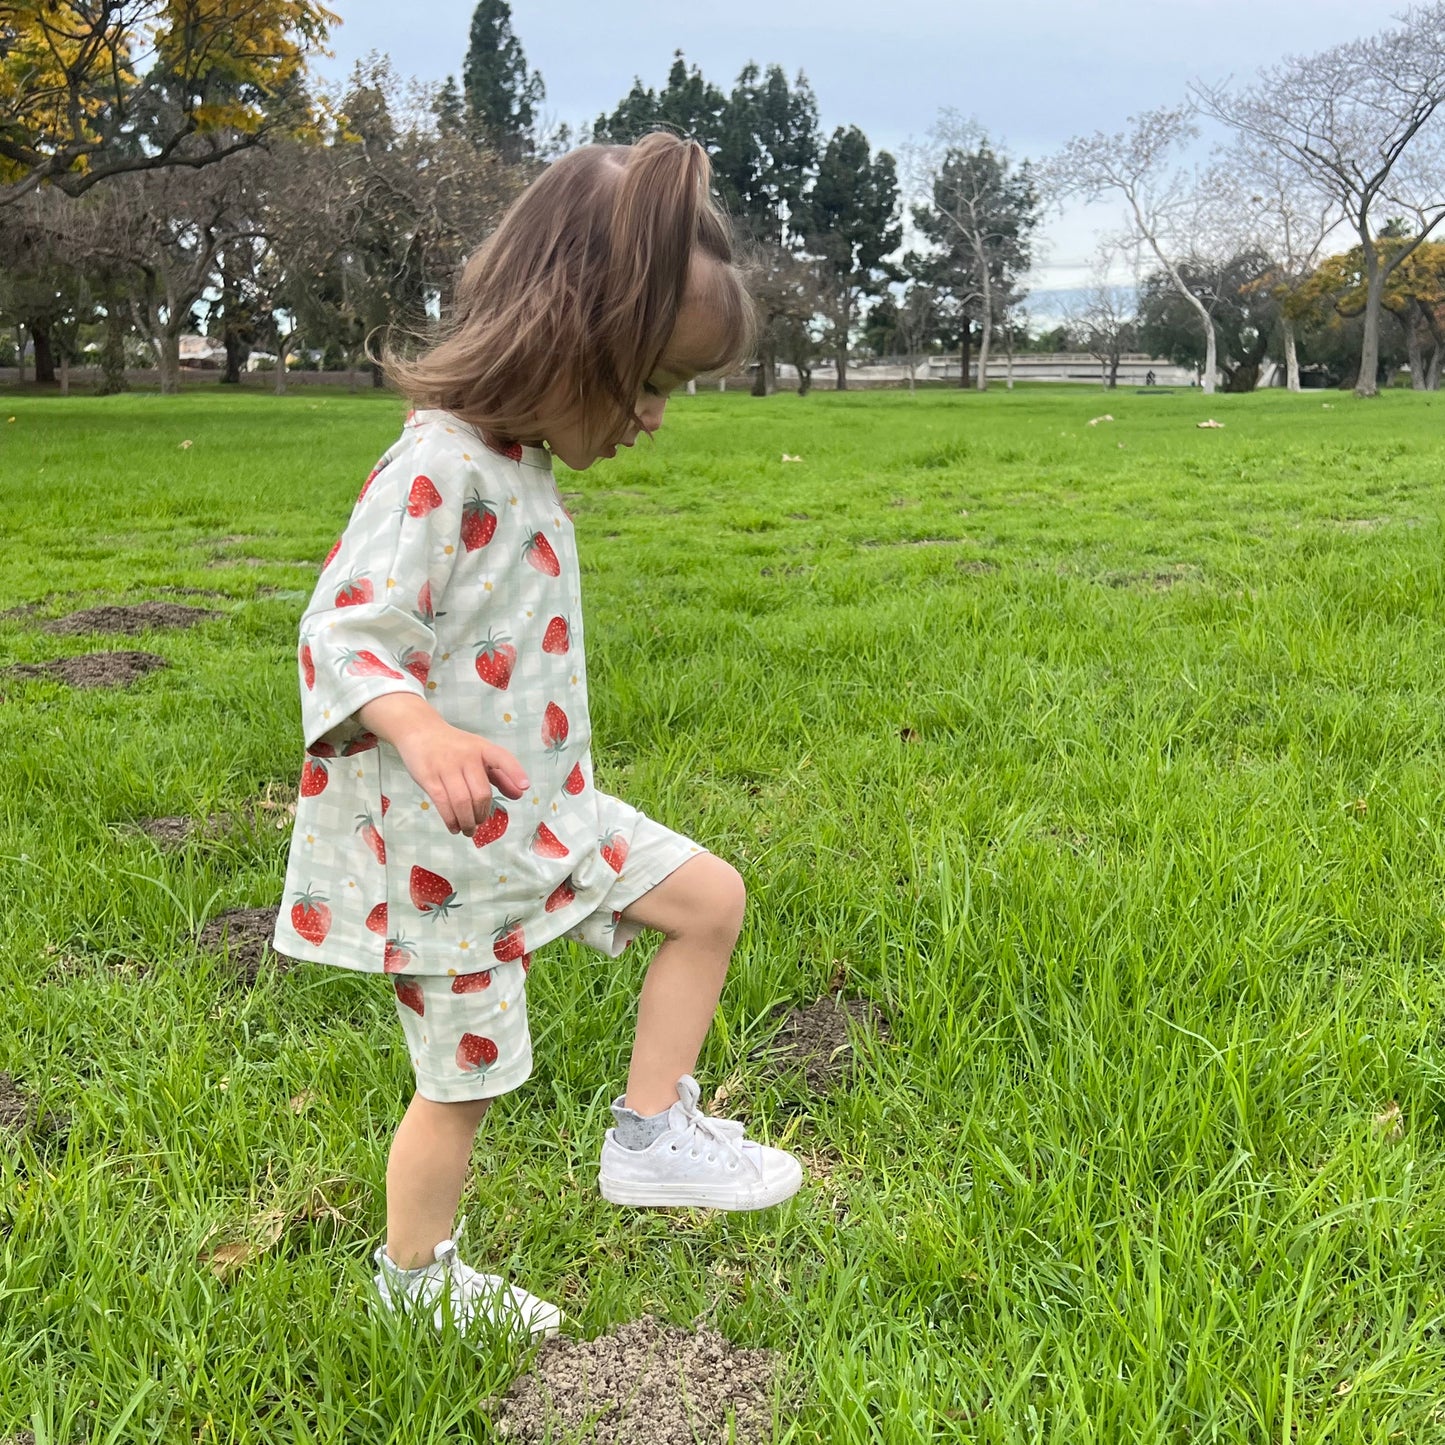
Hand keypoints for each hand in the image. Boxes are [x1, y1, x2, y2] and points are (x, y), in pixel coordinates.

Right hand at [394, 720, 529, 835]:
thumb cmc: (454, 746)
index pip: (502, 758)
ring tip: (469, 829)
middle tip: (480, 823)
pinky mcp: (429, 777)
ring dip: (468, 822)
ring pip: (462, 802)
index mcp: (482, 748)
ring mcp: (446, 766)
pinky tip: (454, 827)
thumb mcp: (479, 754)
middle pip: (481, 793)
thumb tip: (520, 794)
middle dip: (482, 814)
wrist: (419, 731)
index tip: (525, 786)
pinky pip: (443, 804)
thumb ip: (500, 774)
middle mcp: (466, 756)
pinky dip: (451, 820)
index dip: (515, 772)